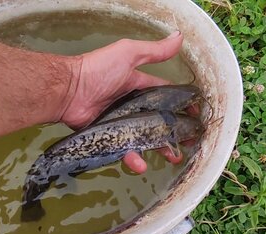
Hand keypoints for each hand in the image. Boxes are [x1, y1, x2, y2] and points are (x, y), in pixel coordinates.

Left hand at [60, 31, 192, 172]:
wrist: (69, 91)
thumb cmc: (97, 70)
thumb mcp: (128, 54)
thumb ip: (154, 51)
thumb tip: (179, 37)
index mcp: (138, 86)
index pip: (164, 95)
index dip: (181, 103)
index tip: (197, 114)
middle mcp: (131, 106)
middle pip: (158, 121)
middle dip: (175, 131)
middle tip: (190, 142)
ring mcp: (121, 124)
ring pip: (145, 139)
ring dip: (161, 148)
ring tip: (174, 157)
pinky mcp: (109, 138)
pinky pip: (124, 150)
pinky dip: (133, 158)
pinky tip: (142, 164)